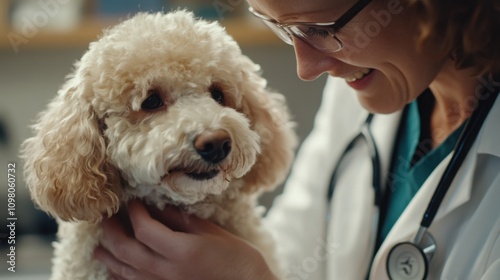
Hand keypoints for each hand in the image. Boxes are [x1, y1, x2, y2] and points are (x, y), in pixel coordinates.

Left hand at [94, 200, 277, 279]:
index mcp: (181, 252)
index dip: (134, 212)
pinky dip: (120, 276)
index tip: (132, 201)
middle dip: (112, 232)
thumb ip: (183, 221)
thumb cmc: (237, 259)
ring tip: (100, 243)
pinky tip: (115, 269)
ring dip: (109, 255)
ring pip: (125, 271)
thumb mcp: (213, 233)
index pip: (144, 229)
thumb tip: (160, 206)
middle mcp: (167, 271)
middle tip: (105, 217)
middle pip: (127, 250)